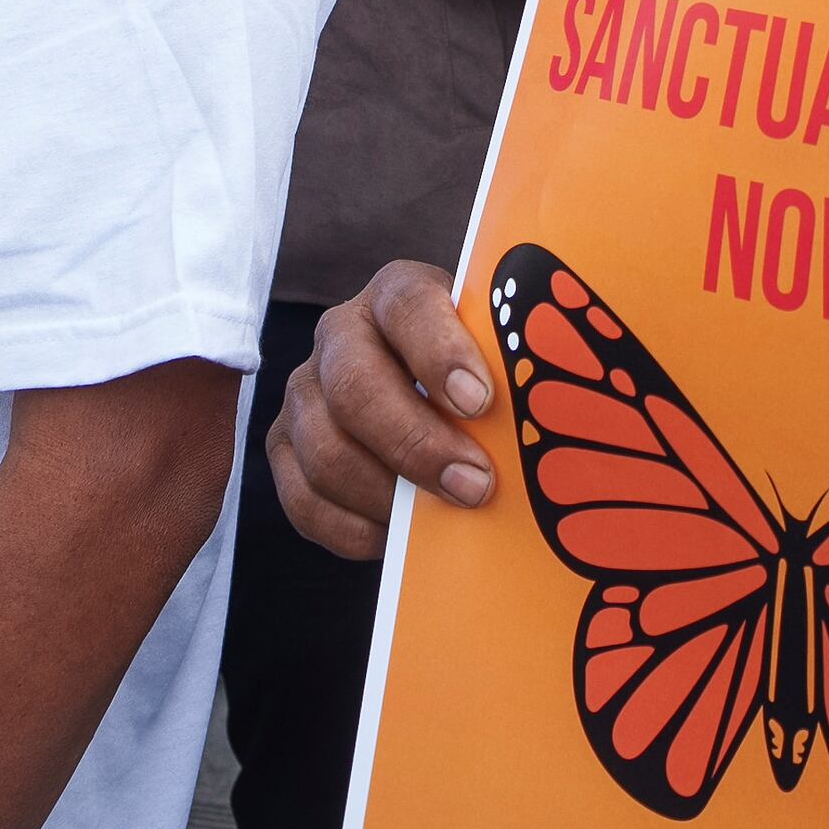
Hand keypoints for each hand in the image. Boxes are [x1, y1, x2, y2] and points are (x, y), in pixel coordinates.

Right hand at [264, 263, 498, 559]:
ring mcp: (304, 391)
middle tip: (475, 485)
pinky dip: (355, 530)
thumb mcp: (494, 356)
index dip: (441, 353)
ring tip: (444, 516)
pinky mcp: (284, 447)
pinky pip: (305, 502)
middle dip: (417, 445)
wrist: (430, 398)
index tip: (481, 403)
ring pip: (326, 451)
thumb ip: (509, 374)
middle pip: (355, 387)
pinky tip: (399, 535)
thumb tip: (544, 423)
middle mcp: (340, 333)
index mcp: (397, 293)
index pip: (409, 306)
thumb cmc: (477, 377)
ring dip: (389, 495)